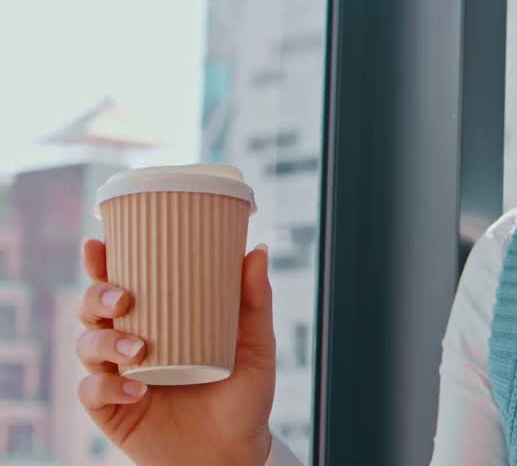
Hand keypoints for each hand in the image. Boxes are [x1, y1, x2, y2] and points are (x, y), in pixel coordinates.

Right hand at [76, 238, 277, 465]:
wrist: (236, 452)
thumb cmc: (244, 395)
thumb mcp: (256, 346)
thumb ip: (254, 302)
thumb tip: (257, 251)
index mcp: (159, 320)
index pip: (123, 284)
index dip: (103, 263)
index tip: (99, 243)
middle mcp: (132, 343)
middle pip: (94, 309)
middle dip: (98, 295)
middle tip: (124, 298)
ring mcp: (119, 376)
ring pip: (87, 344)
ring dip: (104, 340)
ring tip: (138, 348)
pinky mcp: (112, 410)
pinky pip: (92, 391)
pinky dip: (107, 384)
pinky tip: (135, 387)